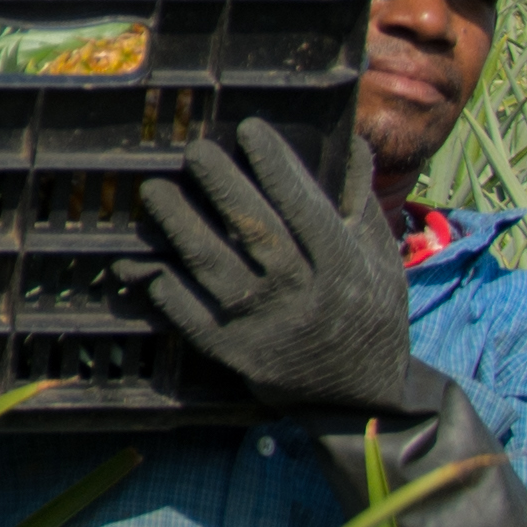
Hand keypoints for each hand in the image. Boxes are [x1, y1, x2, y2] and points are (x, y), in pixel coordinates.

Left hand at [135, 117, 450, 423]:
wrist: (360, 398)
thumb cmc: (370, 311)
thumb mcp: (380, 257)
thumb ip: (361, 201)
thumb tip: (350, 138)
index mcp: (342, 267)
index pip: (306, 208)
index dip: (276, 167)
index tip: (250, 129)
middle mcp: (302, 296)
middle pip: (256, 234)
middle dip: (222, 188)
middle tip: (194, 150)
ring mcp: (264, 327)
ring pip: (215, 271)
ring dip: (181, 229)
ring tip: (155, 191)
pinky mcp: (234, 354)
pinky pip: (193, 318)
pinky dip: (168, 290)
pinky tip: (146, 262)